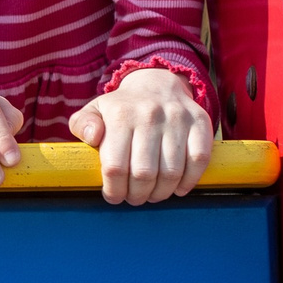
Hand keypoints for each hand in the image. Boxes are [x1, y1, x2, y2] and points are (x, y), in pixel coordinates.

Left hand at [68, 68, 215, 205]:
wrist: (157, 83)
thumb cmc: (122, 107)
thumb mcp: (94, 110)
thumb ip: (82, 124)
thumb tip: (92, 137)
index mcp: (120, 115)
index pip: (115, 166)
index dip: (114, 189)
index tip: (113, 196)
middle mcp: (150, 115)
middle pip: (144, 173)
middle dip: (137, 195)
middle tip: (135, 198)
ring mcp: (177, 118)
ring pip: (172, 172)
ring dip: (161, 192)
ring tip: (153, 195)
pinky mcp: (200, 122)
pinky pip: (199, 160)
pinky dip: (189, 181)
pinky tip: (178, 187)